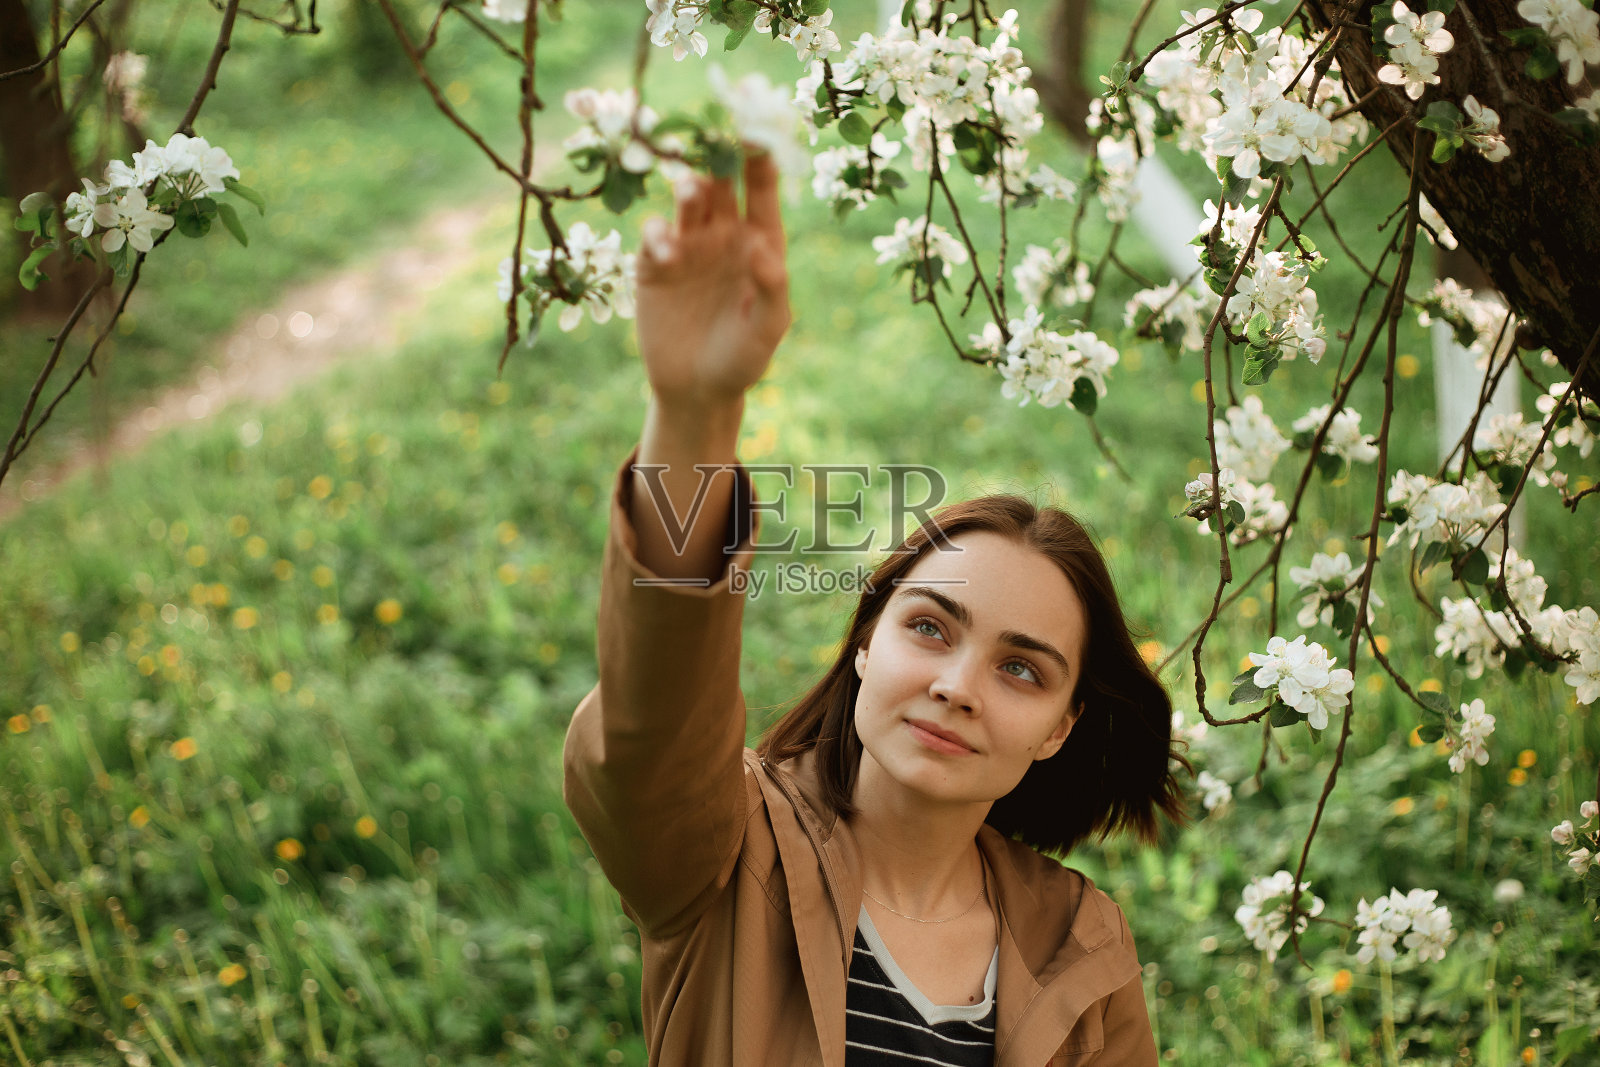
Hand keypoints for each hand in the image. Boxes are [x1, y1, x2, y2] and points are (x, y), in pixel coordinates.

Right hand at [635, 152, 790, 412]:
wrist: (696, 391)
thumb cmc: (743, 359)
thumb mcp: (767, 329)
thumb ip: (771, 288)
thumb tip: (765, 250)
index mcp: (759, 240)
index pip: (760, 189)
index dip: (759, 157)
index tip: (754, 129)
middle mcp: (723, 234)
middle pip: (719, 181)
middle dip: (714, 156)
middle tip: (710, 135)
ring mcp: (688, 246)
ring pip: (685, 200)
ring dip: (686, 187)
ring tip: (688, 191)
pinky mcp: (654, 264)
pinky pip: (654, 233)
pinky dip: (658, 233)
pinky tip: (668, 251)